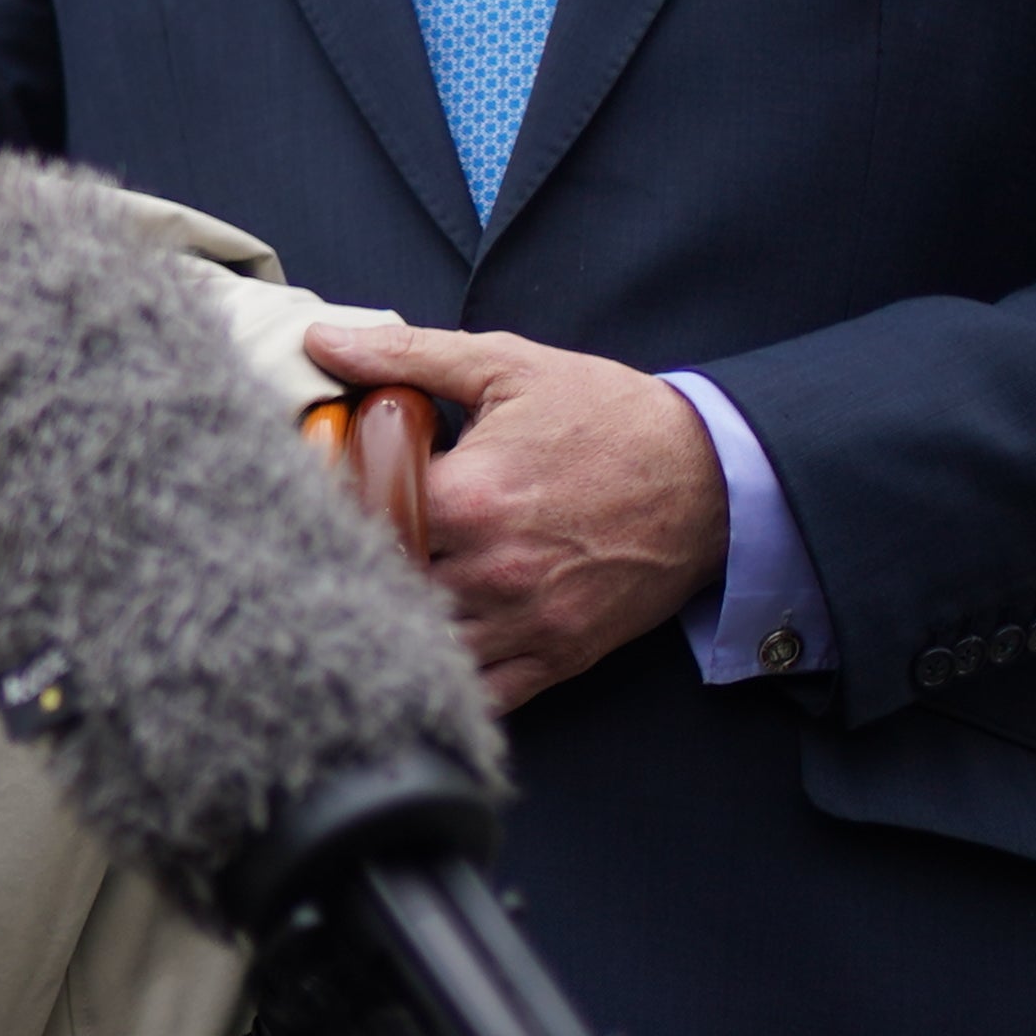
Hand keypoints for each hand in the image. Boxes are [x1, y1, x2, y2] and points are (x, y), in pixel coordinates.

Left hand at [306, 318, 725, 711]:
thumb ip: (407, 357)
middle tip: (338, 542)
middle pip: (383, 586)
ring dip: (393, 621)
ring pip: (422, 646)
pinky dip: (444, 677)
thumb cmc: (609, 416)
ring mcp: (527, 622)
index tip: (321, 488)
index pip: (358, 515)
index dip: (329, 501)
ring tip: (376, 588)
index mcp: (472, 497)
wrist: (714, 476)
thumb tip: (322, 341)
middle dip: (354, 564)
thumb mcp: (509, 366)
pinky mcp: (559, 655)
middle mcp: (494, 570)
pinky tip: (424, 644)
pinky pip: (481, 694)